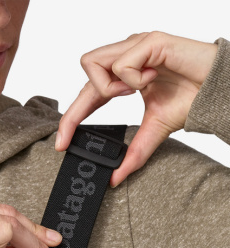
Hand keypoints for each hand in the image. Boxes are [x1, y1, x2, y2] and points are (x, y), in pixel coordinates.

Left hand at [57, 32, 217, 186]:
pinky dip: (133, 79)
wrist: (221, 91)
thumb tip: (116, 177)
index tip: (61, 143)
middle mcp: (126, 57)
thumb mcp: (154, 130)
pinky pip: (122, 63)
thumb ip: (134, 151)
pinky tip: (152, 80)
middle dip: (78, 109)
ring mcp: (135, 47)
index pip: (89, 94)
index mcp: (125, 75)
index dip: (72, 117)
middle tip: (80, 129)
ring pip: (93, 64)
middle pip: (84, 75)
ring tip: (135, 92)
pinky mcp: (148, 41)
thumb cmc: (192, 99)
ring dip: (110, 88)